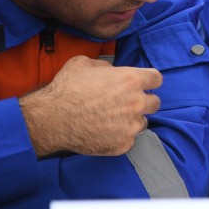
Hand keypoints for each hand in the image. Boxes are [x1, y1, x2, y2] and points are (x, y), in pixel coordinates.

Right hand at [19, 56, 162, 156]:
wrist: (52, 119)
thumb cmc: (66, 89)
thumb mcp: (84, 63)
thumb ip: (106, 66)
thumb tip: (111, 71)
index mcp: (131, 80)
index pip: (156, 79)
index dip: (149, 80)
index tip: (143, 84)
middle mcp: (136, 103)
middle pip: (155, 102)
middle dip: (144, 101)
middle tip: (127, 103)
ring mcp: (131, 126)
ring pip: (142, 123)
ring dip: (132, 120)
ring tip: (113, 119)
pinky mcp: (123, 144)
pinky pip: (128, 140)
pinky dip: (119, 136)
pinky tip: (104, 132)